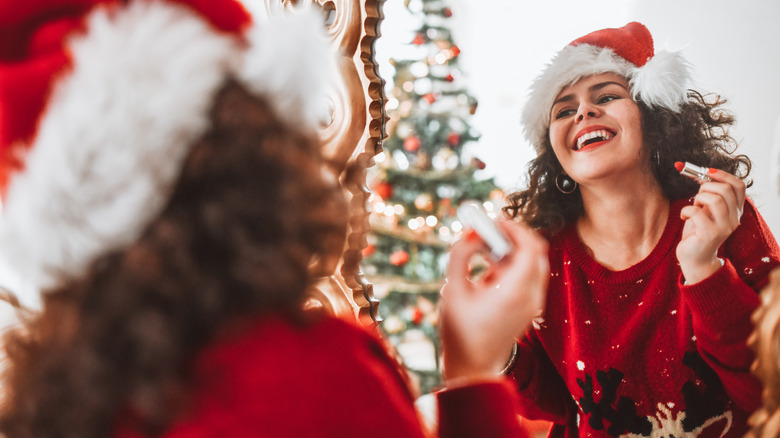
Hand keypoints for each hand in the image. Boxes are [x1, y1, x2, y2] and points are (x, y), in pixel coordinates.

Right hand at [439, 220, 548, 381]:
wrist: (473, 367)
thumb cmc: (459, 331)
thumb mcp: (452, 289)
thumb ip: (460, 255)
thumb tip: (473, 233)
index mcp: (515, 291)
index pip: (529, 246)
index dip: (514, 227)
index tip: (493, 220)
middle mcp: (531, 296)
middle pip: (536, 251)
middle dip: (515, 236)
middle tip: (490, 230)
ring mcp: (534, 304)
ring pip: (534, 263)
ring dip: (514, 250)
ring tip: (484, 251)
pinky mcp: (530, 308)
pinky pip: (529, 276)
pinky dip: (514, 265)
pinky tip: (489, 269)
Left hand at [677, 167, 744, 283]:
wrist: (695, 258)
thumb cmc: (698, 231)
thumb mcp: (706, 210)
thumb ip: (708, 195)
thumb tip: (700, 173)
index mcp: (736, 210)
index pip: (739, 186)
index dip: (723, 175)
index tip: (707, 172)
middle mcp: (734, 219)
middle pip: (725, 190)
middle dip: (706, 186)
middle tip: (696, 196)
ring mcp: (724, 227)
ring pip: (714, 199)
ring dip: (698, 198)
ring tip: (693, 207)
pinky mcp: (710, 234)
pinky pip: (697, 212)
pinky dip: (686, 210)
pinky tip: (683, 217)